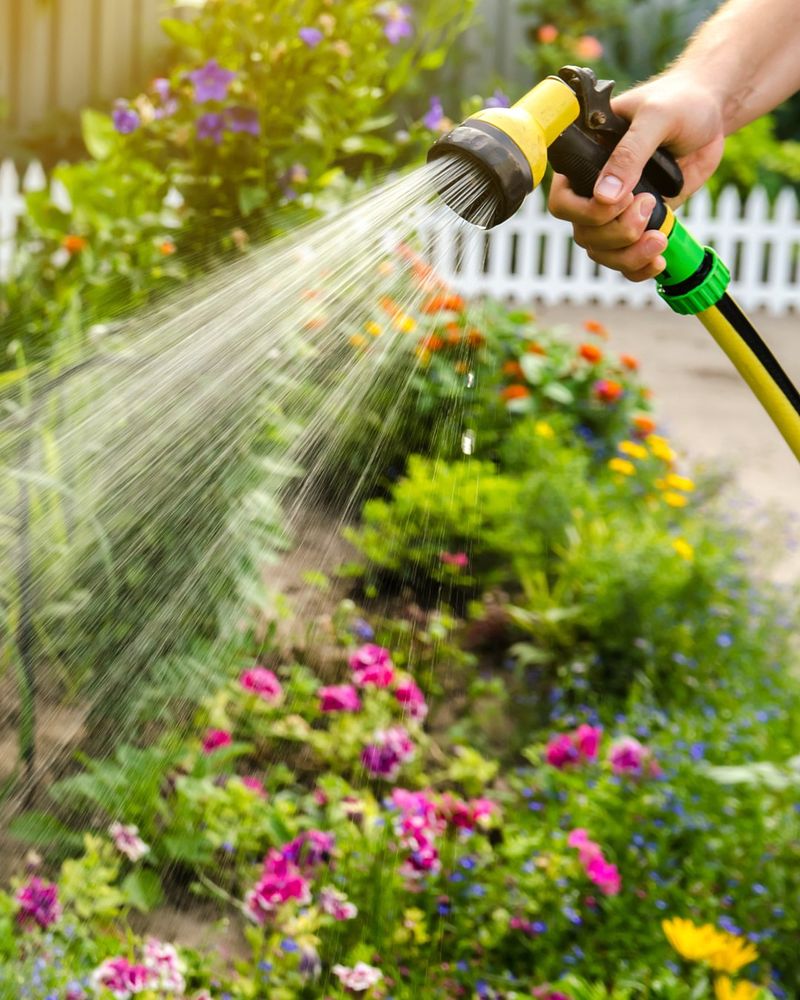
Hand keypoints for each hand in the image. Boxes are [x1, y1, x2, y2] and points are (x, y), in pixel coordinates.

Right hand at [548, 72, 725, 280]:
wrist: (710, 115)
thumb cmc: (680, 102)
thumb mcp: (656, 117)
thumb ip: (630, 154)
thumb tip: (605, 196)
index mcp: (586, 161)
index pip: (563, 201)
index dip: (585, 212)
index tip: (623, 200)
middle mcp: (595, 190)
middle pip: (583, 233)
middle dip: (617, 232)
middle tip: (650, 205)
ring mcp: (616, 211)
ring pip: (602, 252)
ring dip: (629, 254)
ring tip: (660, 238)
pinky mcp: (640, 224)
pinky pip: (625, 260)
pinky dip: (638, 267)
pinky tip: (658, 260)